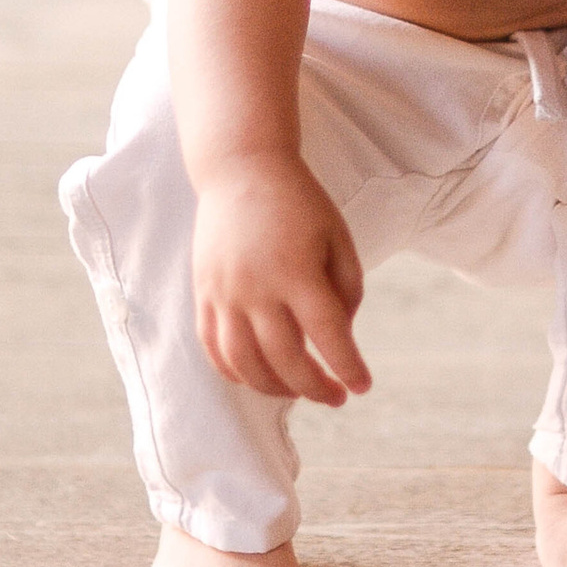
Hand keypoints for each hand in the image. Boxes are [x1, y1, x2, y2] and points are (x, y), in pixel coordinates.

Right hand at [190, 155, 370, 407]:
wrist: (241, 169)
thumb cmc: (299, 203)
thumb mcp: (337, 236)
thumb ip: (346, 288)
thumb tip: (340, 336)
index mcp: (297, 271)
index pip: (327, 334)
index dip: (347, 366)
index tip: (362, 387)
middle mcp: (257, 287)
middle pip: (285, 358)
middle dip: (314, 387)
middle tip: (335, 398)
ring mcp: (225, 293)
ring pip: (245, 362)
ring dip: (273, 388)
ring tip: (298, 391)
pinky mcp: (204, 292)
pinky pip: (213, 347)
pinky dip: (234, 371)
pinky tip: (257, 378)